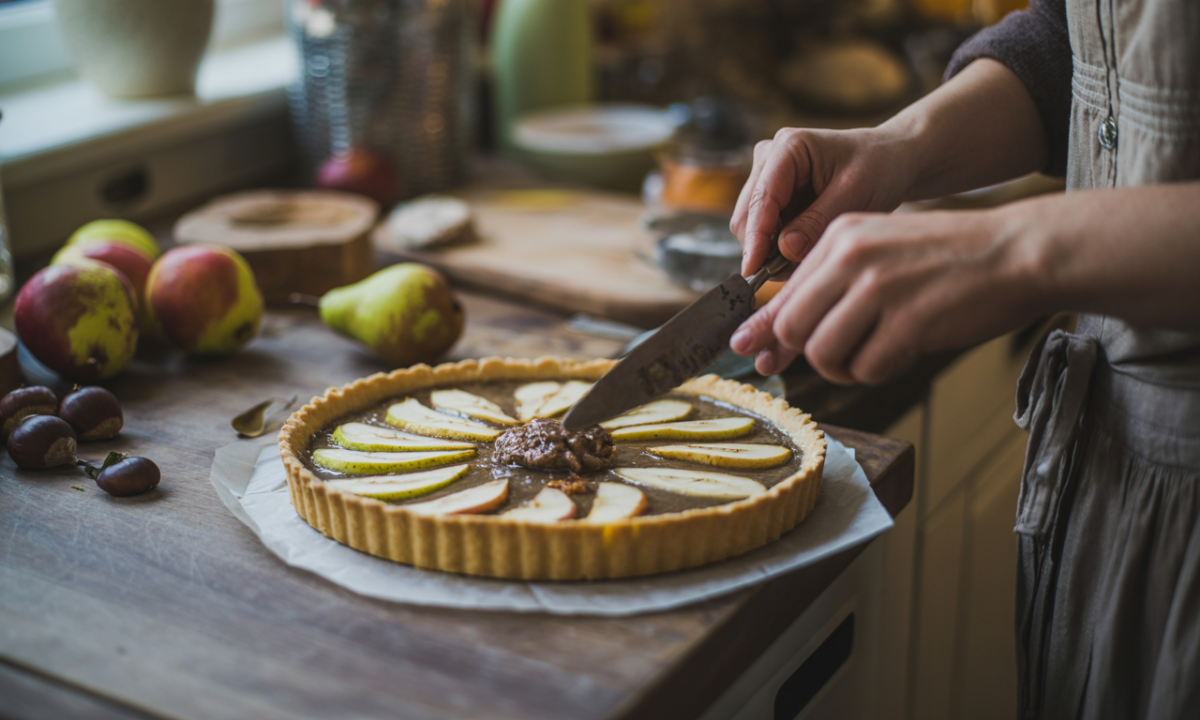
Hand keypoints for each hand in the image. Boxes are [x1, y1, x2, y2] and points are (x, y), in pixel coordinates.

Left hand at [730, 208, 1040, 382]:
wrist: (1016, 252)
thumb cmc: (946, 259)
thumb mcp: (878, 253)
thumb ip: (825, 286)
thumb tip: (763, 334)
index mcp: (840, 235)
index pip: (784, 293)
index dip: (769, 330)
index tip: (755, 352)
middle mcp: (853, 256)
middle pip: (792, 326)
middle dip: (805, 352)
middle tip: (835, 356)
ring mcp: (880, 288)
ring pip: (823, 351)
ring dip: (840, 368)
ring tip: (867, 358)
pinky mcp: (909, 320)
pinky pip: (865, 367)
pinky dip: (873, 373)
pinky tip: (894, 356)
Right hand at [731, 126, 914, 276]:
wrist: (890, 160)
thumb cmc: (878, 168)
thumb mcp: (854, 194)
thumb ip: (817, 222)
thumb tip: (784, 249)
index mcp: (788, 148)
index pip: (761, 200)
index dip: (756, 238)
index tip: (754, 271)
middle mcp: (769, 159)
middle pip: (747, 216)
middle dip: (765, 247)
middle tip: (797, 269)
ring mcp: (767, 177)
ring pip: (753, 227)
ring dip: (774, 249)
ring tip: (810, 254)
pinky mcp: (772, 195)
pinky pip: (765, 230)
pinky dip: (781, 246)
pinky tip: (807, 246)